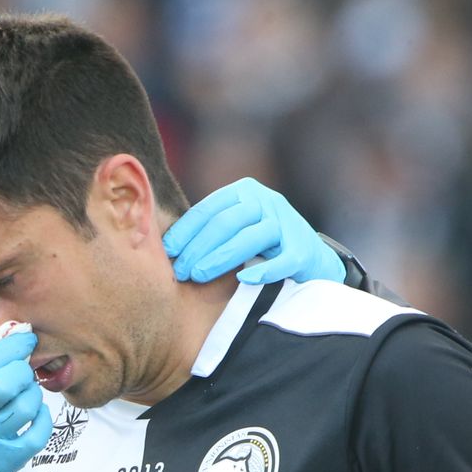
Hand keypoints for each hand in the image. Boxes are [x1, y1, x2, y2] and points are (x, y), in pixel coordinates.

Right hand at [0, 331, 52, 471]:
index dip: (12, 345)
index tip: (25, 339)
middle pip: (9, 381)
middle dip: (23, 368)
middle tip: (22, 369)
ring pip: (27, 405)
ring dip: (33, 392)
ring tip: (26, 390)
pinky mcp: (5, 460)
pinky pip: (37, 434)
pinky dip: (43, 418)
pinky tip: (36, 412)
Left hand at [162, 177, 343, 284]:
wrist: (309, 259)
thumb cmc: (260, 246)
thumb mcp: (233, 229)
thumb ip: (207, 230)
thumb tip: (163, 247)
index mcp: (244, 192)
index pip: (208, 209)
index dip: (185, 231)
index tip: (166, 253)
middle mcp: (267, 201)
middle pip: (227, 222)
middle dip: (199, 247)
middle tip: (180, 270)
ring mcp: (288, 224)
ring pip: (252, 237)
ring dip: (221, 258)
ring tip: (199, 276)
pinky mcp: (304, 250)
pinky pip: (283, 259)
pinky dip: (264, 269)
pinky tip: (244, 278)